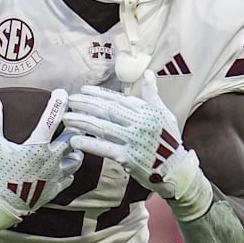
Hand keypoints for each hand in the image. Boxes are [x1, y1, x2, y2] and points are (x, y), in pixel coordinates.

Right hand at [0, 89, 83, 231]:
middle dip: (73, 128)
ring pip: (76, 159)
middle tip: (70, 121)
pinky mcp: (53, 191)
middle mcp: (50, 161)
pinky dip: (68, 170)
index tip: (63, 93)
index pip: (52, 119)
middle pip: (73, 139)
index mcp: (37, 147)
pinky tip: (62, 167)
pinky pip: (69, 178)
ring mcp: (54, 177)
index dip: (59, 103)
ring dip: (74, 150)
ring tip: (68, 144)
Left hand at [64, 71, 203, 201]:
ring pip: (102, 127)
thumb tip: (148, 72)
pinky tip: (75, 140)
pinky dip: (89, 144)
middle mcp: (139, 123)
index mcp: (146, 111)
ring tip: (67, 117)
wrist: (176, 170)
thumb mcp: (164, 113)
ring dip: (82, 121)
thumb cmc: (169, 140)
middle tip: (69, 100)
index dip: (98, 94)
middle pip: (107, 111)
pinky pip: (105, 148)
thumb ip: (152, 93)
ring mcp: (133, 140)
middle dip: (85, 104)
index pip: (117, 99)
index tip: (83, 90)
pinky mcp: (128, 157)